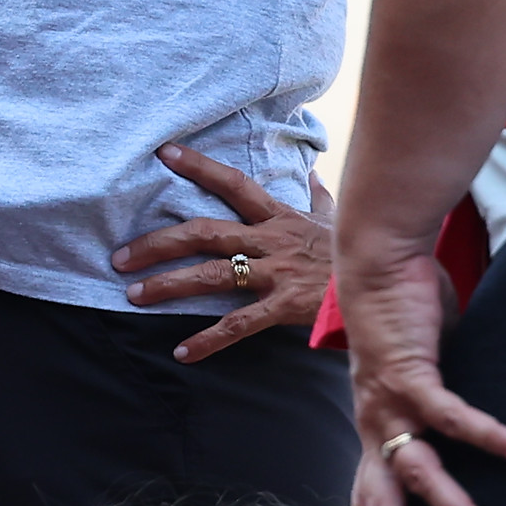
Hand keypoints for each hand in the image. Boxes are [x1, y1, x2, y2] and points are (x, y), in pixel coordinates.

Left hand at [111, 144, 334, 364]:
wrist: (385, 283)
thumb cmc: (355, 250)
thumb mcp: (335, 218)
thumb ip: (318, 197)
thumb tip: (315, 174)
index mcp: (279, 216)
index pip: (233, 183)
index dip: (198, 166)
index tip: (164, 153)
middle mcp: (270, 240)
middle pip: (205, 232)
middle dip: (159, 241)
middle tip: (120, 255)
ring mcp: (276, 272)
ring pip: (213, 274)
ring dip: (169, 284)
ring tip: (134, 294)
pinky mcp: (284, 306)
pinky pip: (239, 324)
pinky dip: (208, 340)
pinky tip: (182, 352)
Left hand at [341, 247, 505, 505]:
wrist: (375, 262)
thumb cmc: (399, 315)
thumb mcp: (414, 374)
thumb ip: (432, 403)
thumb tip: (463, 423)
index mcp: (373, 431)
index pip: (365, 504)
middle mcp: (375, 427)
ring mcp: (390, 404)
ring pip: (421, 475)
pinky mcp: (411, 374)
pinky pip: (452, 417)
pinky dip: (487, 437)